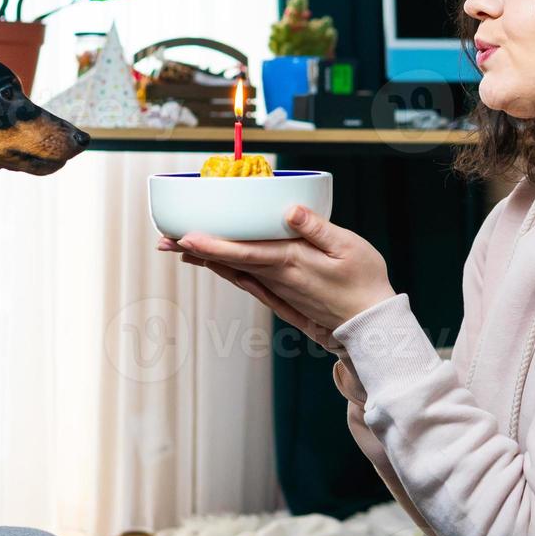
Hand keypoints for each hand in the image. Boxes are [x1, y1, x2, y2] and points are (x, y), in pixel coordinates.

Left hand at [155, 205, 395, 331]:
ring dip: (205, 259)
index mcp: (291, 261)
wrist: (371, 325)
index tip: (184, 237)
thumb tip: (289, 209)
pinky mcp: (283, 298)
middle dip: (195, 249)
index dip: (211, 244)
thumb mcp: (348, 247)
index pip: (242, 251)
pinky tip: (214, 266)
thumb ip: (316, 228)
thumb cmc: (365, 282)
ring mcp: (278, 290)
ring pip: (234, 272)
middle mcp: (277, 277)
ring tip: (178, 250)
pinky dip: (226, 272)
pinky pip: (247, 283)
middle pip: (229, 261)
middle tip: (163, 241)